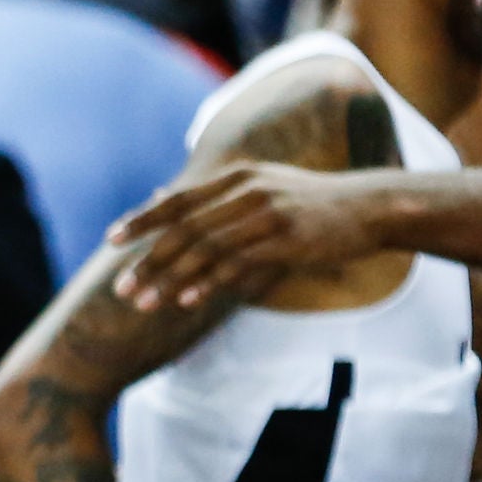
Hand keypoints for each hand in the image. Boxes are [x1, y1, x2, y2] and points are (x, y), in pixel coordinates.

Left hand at [108, 160, 382, 310]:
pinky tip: (187, 300)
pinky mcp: (287, 239)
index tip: (110, 240)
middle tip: (122, 289)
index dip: (141, 220)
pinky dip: (209, 283)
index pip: (177, 200)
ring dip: (171, 279)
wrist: (371, 208)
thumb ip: (211, 195)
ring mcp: (267, 214)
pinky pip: (238, 264)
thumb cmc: (309, 203)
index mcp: (235, 177)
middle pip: (184, 229)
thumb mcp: (260, 186)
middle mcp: (246, 191)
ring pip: (206, 249)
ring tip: (144, 303)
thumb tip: (159, 193)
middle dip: (148, 261)